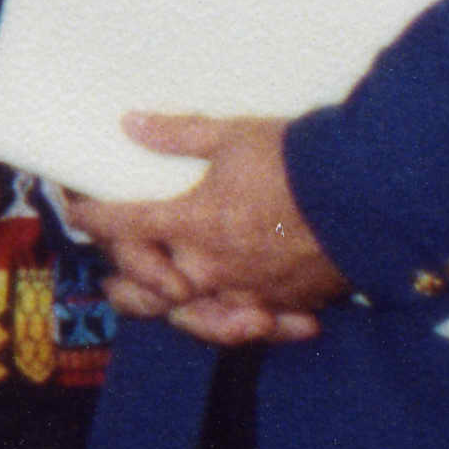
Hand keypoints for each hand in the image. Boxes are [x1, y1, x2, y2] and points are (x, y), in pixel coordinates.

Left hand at [67, 111, 347, 342]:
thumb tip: (131, 124)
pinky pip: (251, 324)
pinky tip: (233, 319)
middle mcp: (212, 266)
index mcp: (191, 223)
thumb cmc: (297, 160)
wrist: (369, 194)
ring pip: (196, 317)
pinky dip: (237, 324)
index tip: (79, 211)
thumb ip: (178, 135)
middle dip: (126, 280)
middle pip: (151, 287)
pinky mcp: (287, 304)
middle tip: (111, 278)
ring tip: (162, 305)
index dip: (94, 217)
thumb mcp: (233, 137)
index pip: (123, 225)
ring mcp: (250, 291)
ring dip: (173, 312)